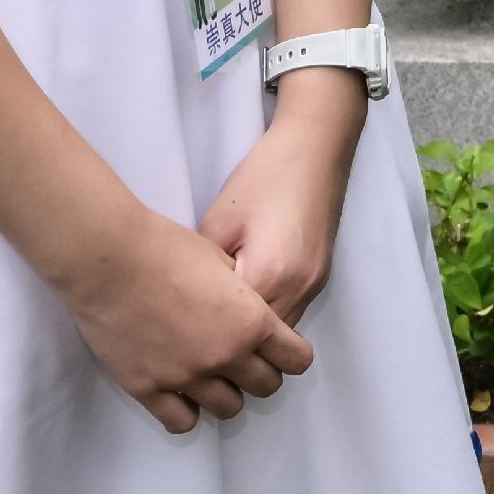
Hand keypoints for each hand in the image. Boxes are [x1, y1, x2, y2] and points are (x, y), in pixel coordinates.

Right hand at [61, 201, 314, 432]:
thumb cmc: (165, 247)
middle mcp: (226, 355)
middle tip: (244, 362)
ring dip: (226, 394)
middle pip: (266, 386)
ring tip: (212, 378)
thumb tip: (246, 305)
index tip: (280, 351)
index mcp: (252, 322)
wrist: (108, 258)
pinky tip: (181, 396)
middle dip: (260, 374)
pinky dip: (186, 412)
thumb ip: (243, 294)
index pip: (296, 359)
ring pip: (229, 409)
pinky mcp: (148, 387)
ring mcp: (186, 376)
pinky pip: (181, 421)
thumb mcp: (223, 261)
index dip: (291, 355)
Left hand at [203, 79, 364, 326]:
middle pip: (260, 343)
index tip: (173, 337)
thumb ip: (205, 269)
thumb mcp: (218, 221)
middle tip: (189, 342)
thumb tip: (193, 301)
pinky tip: (241, 308)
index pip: (232, 331)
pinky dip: (266, 320)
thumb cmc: (264, 177)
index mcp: (270, 275)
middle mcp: (299, 290)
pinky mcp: (320, 277)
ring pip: (278, 333)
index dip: (202, 335)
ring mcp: (314, 286)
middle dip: (228, 345)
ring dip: (249, 336)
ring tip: (212, 329)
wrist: (316, 148)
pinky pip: (290, 314)